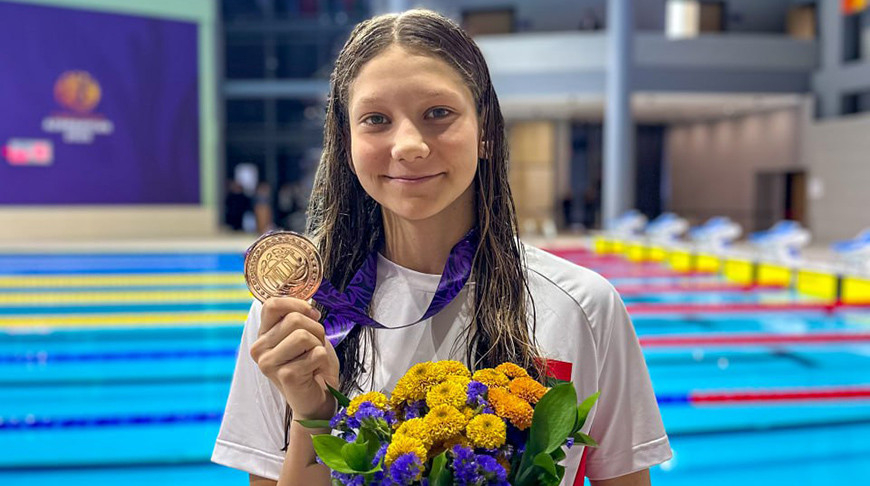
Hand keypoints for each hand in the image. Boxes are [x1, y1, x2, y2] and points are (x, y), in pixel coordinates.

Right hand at [250, 297, 339, 419]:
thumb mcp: (304, 334)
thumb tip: (308, 304)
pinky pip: (316, 353)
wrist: (317, 399)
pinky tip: (315, 371)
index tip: (312, 316)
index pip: (271, 304)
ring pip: (304, 335)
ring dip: (319, 345)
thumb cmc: (311, 364)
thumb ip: (299, 317)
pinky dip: (323, 360)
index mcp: (263, 335)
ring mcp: (269, 364)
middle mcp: (259, 349)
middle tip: (315, 347)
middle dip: (316, 329)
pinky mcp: (286, 376)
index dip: (297, 305)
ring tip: (315, 359)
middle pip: (294, 319)